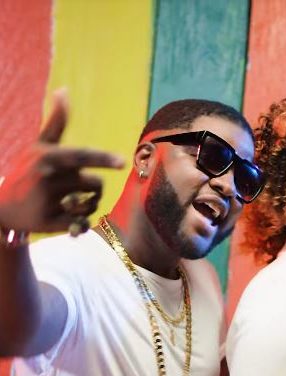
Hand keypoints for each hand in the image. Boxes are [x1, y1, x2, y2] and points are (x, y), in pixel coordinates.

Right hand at [0, 90, 124, 233]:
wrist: (0, 209)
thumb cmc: (26, 172)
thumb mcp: (39, 146)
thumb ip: (56, 122)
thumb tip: (64, 90)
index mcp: (47, 156)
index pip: (81, 155)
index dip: (103, 158)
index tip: (122, 162)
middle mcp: (47, 177)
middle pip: (95, 183)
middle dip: (95, 188)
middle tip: (81, 191)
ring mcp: (47, 201)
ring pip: (91, 204)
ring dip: (88, 205)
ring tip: (71, 203)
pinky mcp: (49, 223)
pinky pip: (81, 224)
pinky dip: (79, 224)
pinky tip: (66, 221)